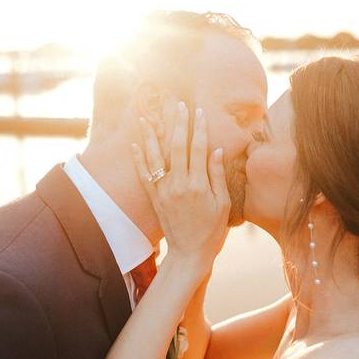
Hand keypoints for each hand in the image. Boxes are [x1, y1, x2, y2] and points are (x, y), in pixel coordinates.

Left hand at [133, 102, 229, 269]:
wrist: (190, 253)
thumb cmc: (212, 230)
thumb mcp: (223, 204)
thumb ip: (217, 176)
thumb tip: (216, 150)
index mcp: (198, 185)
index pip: (199, 148)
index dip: (199, 128)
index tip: (198, 111)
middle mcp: (179, 185)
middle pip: (177, 147)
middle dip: (177, 123)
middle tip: (177, 104)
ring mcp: (164, 191)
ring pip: (156, 157)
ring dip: (151, 136)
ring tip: (147, 117)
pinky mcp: (155, 199)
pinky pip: (144, 175)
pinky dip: (139, 159)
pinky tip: (135, 144)